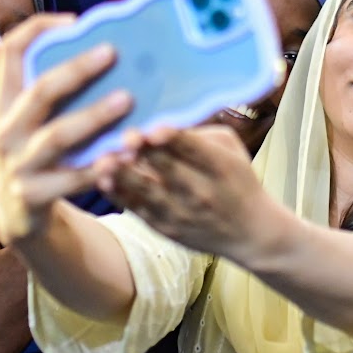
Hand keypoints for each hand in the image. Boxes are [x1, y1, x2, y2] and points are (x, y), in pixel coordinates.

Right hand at [0, 14, 134, 243]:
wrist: (19, 215)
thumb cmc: (40, 152)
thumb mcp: (35, 121)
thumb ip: (58, 92)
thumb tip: (109, 48)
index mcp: (6, 102)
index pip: (10, 53)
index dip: (37, 30)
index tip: (74, 21)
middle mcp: (6, 129)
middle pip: (40, 92)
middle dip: (76, 70)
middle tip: (112, 52)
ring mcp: (17, 163)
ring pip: (58, 136)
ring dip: (93, 117)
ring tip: (126, 101)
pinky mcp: (33, 195)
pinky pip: (71, 180)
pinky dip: (99, 168)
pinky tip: (124, 156)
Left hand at [98, 125, 279, 261]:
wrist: (249, 233)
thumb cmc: (237, 180)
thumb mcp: (231, 150)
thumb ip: (200, 133)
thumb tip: (163, 119)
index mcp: (221, 167)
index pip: (195, 150)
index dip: (173, 138)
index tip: (153, 129)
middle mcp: (201, 191)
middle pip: (167, 169)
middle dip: (144, 152)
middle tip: (123, 136)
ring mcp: (181, 212)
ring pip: (146, 192)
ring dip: (123, 175)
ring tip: (103, 160)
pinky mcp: (165, 228)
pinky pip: (137, 209)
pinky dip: (119, 194)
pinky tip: (103, 180)